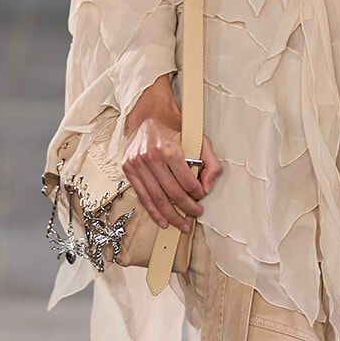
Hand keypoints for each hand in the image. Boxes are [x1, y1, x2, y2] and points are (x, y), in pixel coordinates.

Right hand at [122, 74, 222, 231]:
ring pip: (157, 199)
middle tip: (195, 214)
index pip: (187, 182)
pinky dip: (153, 212)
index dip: (198, 194)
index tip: (201, 197)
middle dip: (186, 208)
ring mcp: (137, 164)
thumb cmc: (173, 128)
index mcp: (169, 149)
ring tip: (181, 224)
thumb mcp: (199, 140)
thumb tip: (208, 185)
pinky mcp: (129, 169)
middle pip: (172, 194)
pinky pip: (142, 197)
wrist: (148, 115)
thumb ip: (210, 162)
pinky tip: (163, 220)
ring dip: (171, 216)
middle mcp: (151, 157)